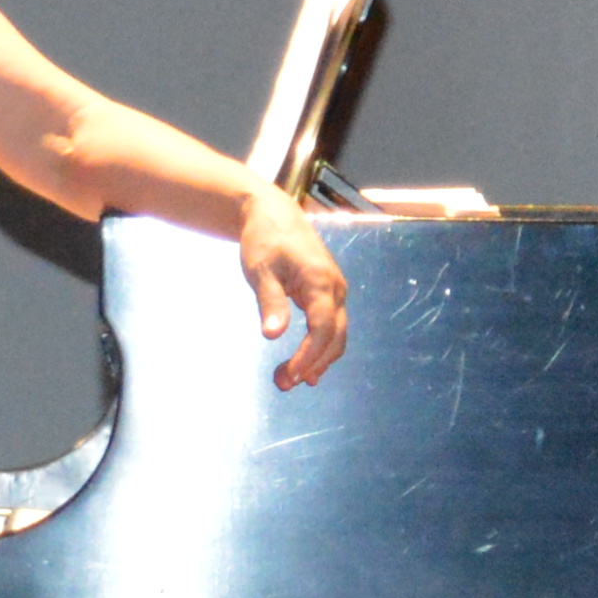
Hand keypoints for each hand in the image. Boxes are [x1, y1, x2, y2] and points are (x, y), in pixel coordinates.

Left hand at [240, 183, 351, 387]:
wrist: (274, 214)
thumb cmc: (264, 240)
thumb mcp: (260, 271)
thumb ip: (270, 302)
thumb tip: (273, 335)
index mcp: (321, 282)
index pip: (322, 328)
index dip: (309, 356)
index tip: (290, 375)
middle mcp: (336, 288)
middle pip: (335, 336)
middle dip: (313, 364)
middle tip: (283, 384)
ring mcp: (336, 291)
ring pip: (336, 334)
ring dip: (318, 360)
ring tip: (290, 379)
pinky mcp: (329, 293)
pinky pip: (331, 326)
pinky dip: (321, 347)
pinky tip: (305, 365)